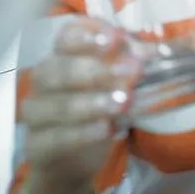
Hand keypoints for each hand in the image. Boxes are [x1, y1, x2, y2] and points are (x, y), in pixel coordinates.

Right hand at [23, 18, 137, 185]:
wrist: (73, 159)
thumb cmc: (97, 107)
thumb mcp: (120, 81)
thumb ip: (133, 63)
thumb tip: (157, 52)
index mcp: (63, 55)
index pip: (66, 36)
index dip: (88, 34)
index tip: (116, 38)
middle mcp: (44, 80)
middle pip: (57, 68)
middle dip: (95, 70)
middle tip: (132, 71)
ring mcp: (37, 113)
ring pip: (55, 104)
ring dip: (91, 102)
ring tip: (123, 102)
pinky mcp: (36, 146)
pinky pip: (55, 138)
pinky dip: (82, 133)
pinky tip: (106, 129)